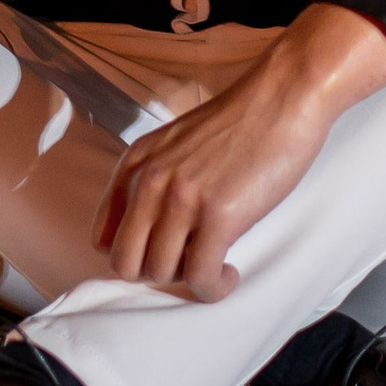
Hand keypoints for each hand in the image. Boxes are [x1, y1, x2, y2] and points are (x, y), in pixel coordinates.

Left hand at [93, 6, 385, 296]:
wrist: (282, 98)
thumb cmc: (239, 123)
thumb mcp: (177, 145)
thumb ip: (157, 180)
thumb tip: (153, 234)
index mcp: (136, 163)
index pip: (103, 237)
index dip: (135, 256)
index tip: (165, 255)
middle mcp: (150, 181)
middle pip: (125, 263)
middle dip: (155, 275)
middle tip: (187, 265)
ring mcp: (182, 198)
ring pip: (160, 273)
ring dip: (188, 282)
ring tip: (213, 268)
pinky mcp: (219, 214)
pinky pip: (200, 277)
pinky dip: (213, 287)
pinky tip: (228, 273)